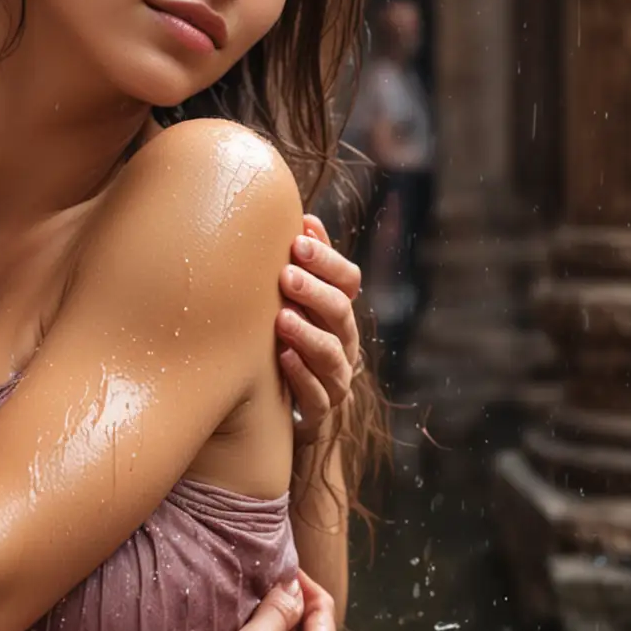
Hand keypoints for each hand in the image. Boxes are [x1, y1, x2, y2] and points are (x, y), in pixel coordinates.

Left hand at [276, 215, 361, 444]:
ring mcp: (335, 378)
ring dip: (307, 334)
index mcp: (338, 310)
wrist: (288, 407)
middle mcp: (343, 341)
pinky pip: (316, 396)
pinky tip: (282, 358)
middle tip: (286, 275)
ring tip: (281, 319)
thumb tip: (303, 219)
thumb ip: (300, 265)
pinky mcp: (319, 411)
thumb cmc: (288, 338)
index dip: (327, 260)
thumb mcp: (293, 301)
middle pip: (341, 312)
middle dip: (314, 292)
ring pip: (331, 355)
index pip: (348, 280)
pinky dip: (300, 376)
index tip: (298, 241)